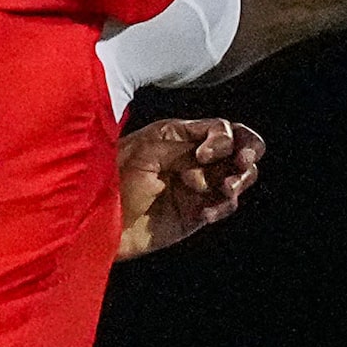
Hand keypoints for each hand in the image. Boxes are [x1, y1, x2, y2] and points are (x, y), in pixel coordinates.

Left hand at [117, 118, 263, 260]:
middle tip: (242, 163)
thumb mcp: (148, 149)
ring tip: (224, 189)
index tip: (204, 154)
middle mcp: (194, 158)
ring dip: (238, 181)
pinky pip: (225, 205)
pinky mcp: (197, 212)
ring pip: (240, 176)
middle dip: (248, 151)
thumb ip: (185, 141)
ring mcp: (198, 185)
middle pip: (241, 148)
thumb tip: (220, 144)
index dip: (223, 138)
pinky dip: (222, 206)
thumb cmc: (113, 177)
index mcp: (180, 136)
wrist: (98, 218)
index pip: (222, 128)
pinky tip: (205, 213)